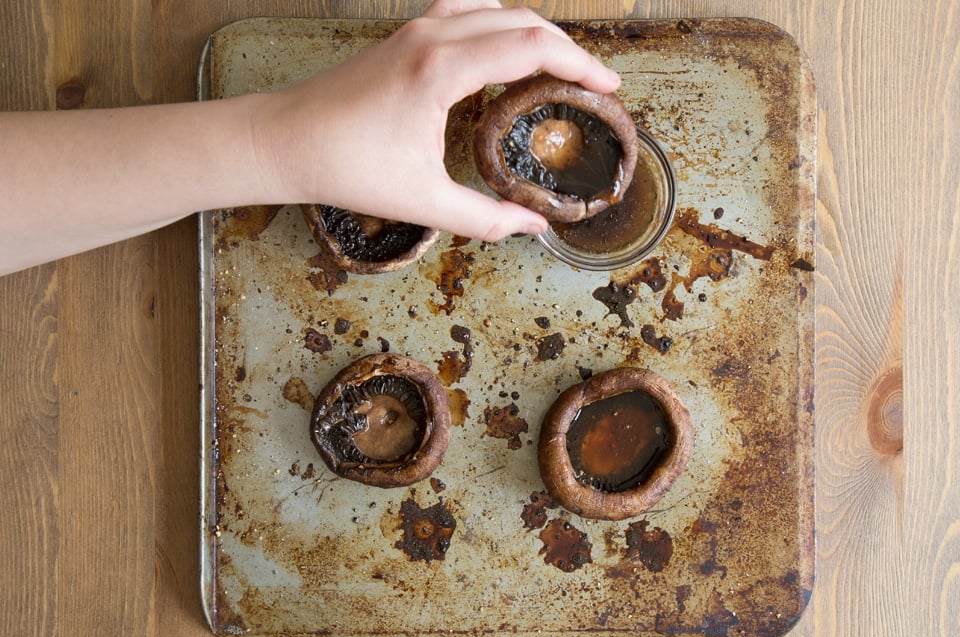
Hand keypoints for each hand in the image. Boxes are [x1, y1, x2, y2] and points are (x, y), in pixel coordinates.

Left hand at [254, 0, 621, 240]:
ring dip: (533, 31)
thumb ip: (487, 217)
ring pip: (495, 8)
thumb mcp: (424, 201)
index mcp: (442, 70)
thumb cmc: (348, 169)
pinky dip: (498, 24)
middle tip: (594, 83)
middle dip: (567, 48)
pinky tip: (504, 50)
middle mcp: (432, 37)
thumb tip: (535, 227)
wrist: (286, 141)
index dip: (581, 64)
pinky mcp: (404, 36)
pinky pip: (466, 11)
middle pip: (522, 20)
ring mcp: (415, 30)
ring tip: (559, 67)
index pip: (532, 48)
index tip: (609, 88)